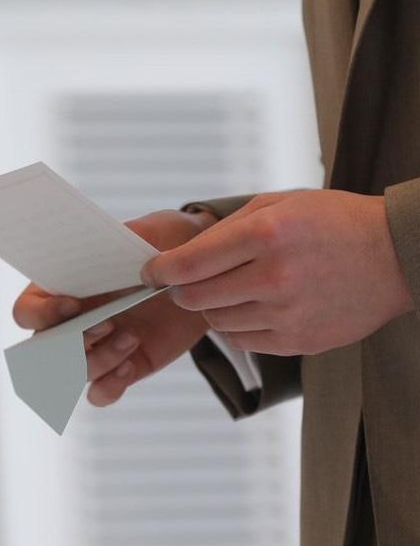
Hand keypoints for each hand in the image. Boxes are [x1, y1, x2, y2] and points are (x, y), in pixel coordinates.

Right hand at [13, 209, 215, 406]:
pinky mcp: (122, 367)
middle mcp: (72, 322)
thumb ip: (123, 242)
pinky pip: (99, 393)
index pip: (26, 311)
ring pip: (74, 374)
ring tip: (132, 338)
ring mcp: (96, 348)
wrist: (202, 271)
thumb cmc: (164, 244)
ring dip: (100, 361)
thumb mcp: (146, 233)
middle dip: (71, 344)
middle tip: (106, 324)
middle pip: (43, 352)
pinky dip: (110, 387)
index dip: (42, 314)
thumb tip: (110, 251)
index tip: (74, 304)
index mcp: (63, 287)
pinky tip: (131, 364)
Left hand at [140, 189, 412, 355]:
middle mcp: (274, 277)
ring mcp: (287, 313)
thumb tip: (176, 257)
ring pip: (215, 321)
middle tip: (189, 280)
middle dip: (182, 290)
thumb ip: (224, 229)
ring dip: (215, 306)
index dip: (159, 271)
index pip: (188, 264)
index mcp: (266, 234)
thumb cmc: (333, 223)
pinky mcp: (297, 341)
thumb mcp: (278, 204)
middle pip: (194, 297)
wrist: (397, 255)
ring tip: (239, 287)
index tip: (150, 272)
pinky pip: (242, 340)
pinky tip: (260, 306)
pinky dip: (240, 326)